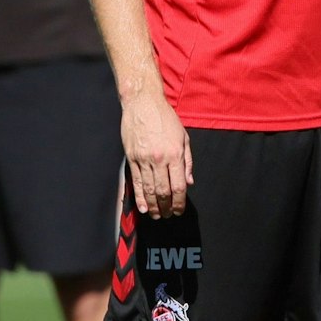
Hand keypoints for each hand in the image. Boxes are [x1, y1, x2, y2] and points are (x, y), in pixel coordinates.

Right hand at [122, 95, 191, 218]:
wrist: (143, 104)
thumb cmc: (166, 118)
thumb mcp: (183, 137)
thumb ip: (187, 162)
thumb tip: (189, 182)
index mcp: (174, 154)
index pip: (178, 186)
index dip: (179, 202)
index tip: (179, 210)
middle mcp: (159, 159)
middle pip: (163, 191)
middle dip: (166, 207)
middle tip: (167, 216)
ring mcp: (143, 159)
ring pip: (148, 189)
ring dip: (153, 205)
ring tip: (156, 215)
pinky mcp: (131, 157)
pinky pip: (135, 181)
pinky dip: (139, 196)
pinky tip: (143, 206)